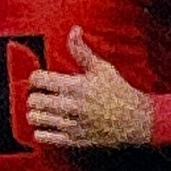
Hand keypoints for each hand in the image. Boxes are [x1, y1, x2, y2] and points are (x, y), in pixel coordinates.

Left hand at [26, 27, 152, 148]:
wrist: (135, 121)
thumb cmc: (119, 92)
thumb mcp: (102, 68)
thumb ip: (82, 51)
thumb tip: (73, 30)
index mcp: (76, 86)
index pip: (39, 80)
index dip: (35, 78)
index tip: (41, 79)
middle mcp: (71, 106)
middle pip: (34, 100)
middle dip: (34, 95)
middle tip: (40, 95)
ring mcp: (71, 125)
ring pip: (36, 118)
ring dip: (35, 112)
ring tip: (42, 109)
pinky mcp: (73, 140)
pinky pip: (44, 137)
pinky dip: (41, 131)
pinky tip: (48, 125)